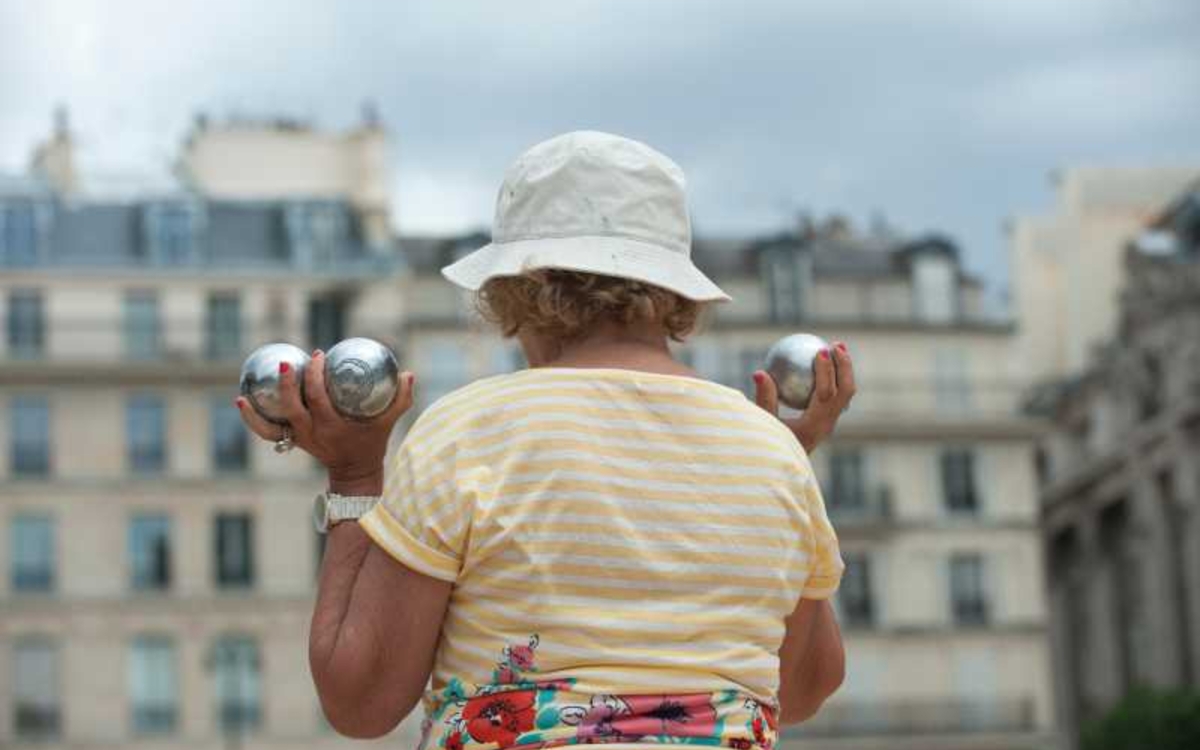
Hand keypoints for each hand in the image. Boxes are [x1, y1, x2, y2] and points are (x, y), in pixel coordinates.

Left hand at [236, 350, 415, 491]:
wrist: (355, 474)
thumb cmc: (373, 444)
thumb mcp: (389, 423)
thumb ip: (401, 399)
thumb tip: (408, 373)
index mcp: (332, 427)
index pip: (318, 398)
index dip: (316, 375)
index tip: (320, 356)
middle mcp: (311, 433)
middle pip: (291, 407)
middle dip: (289, 382)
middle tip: (294, 361)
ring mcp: (298, 439)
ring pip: (270, 425)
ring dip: (257, 407)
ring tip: (247, 387)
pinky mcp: (291, 441)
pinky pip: (266, 432)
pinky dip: (252, 419)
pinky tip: (242, 400)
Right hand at [753, 341, 856, 453]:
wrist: (778, 469)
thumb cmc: (766, 446)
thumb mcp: (761, 423)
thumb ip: (763, 399)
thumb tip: (759, 372)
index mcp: (814, 426)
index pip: (827, 394)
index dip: (827, 370)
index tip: (819, 350)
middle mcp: (826, 426)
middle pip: (846, 392)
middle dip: (844, 366)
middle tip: (835, 344)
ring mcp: (829, 425)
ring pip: (845, 394)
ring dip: (844, 370)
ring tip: (836, 347)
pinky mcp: (826, 423)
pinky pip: (836, 397)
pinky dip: (835, 378)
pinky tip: (824, 363)